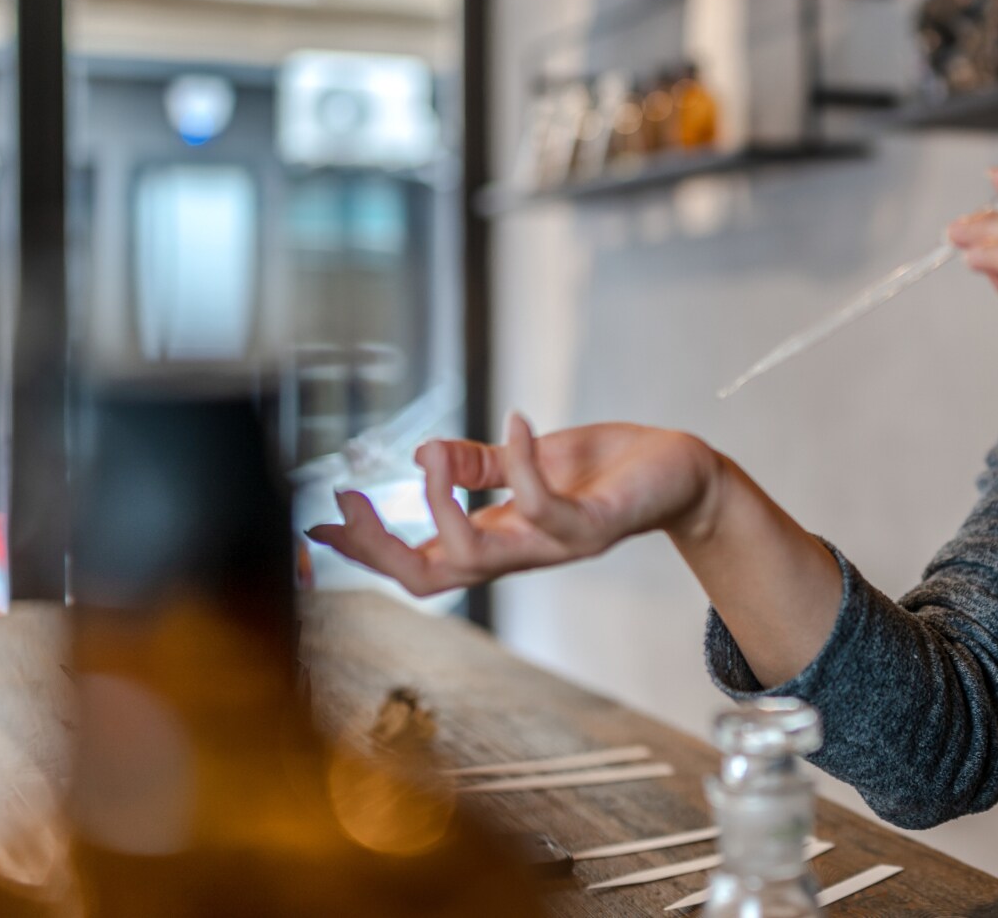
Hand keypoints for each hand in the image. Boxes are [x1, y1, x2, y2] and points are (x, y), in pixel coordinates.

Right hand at [306, 414, 720, 595]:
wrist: (682, 474)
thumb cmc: (606, 470)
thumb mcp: (530, 461)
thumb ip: (477, 463)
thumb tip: (419, 452)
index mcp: (498, 539)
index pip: (418, 564)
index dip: (365, 554)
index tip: (315, 528)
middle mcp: (520, 552)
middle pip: (432, 577)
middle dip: (379, 549)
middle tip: (345, 504)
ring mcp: (556, 545)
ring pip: (477, 556)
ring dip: (441, 506)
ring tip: (428, 458)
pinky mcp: (594, 526)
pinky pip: (545, 509)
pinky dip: (521, 465)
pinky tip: (516, 421)